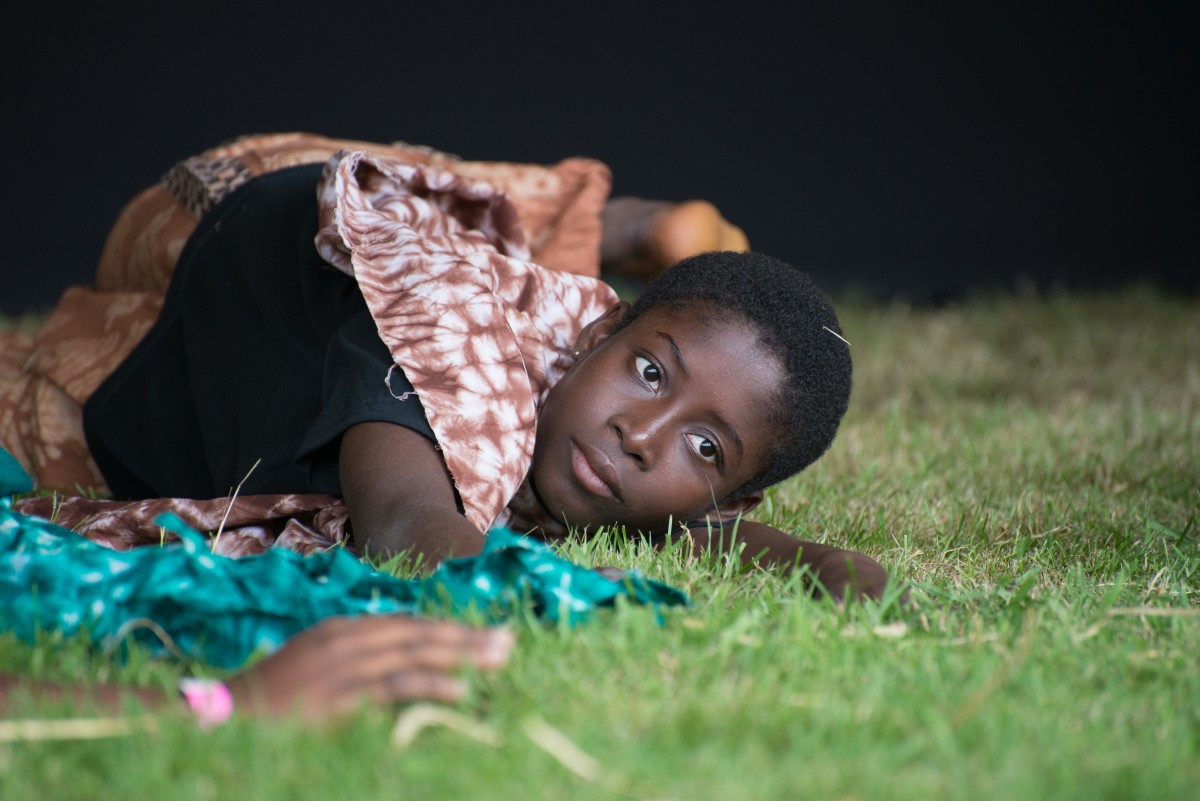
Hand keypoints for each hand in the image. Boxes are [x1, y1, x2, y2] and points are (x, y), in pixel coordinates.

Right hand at [226, 615, 513, 721]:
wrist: (219, 719)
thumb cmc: (268, 701)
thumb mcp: (313, 668)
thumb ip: (354, 662)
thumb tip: (397, 667)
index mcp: (341, 630)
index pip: (406, 625)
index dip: (447, 629)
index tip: (484, 633)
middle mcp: (346, 640)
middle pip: (418, 634)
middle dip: (465, 636)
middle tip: (507, 640)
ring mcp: (342, 666)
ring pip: (414, 653)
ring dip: (460, 654)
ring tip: (498, 658)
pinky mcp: (338, 696)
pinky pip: (392, 686)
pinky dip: (429, 684)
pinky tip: (459, 689)